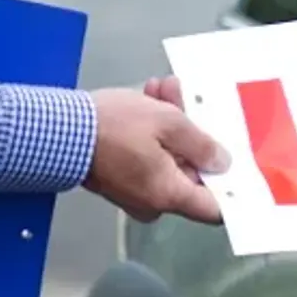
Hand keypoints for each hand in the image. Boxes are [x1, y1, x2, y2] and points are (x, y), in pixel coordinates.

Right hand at [83, 79, 229, 224]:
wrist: (54, 129)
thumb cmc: (112, 127)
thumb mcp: (169, 124)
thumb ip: (203, 145)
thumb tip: (223, 163)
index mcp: (168, 195)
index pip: (214, 209)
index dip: (232, 187)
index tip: (241, 164)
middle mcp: (153, 200)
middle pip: (192, 171)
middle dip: (195, 132)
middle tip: (191, 101)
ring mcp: (135, 190)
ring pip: (170, 155)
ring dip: (173, 122)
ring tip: (165, 88)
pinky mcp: (120, 176)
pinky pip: (148, 154)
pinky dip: (153, 128)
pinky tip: (151, 95)